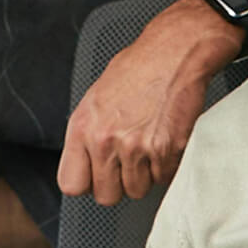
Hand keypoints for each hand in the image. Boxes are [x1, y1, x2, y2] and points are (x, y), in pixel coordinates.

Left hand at [57, 0, 239, 205]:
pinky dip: (168, 165)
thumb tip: (86, 164)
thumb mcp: (96, 98)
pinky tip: (166, 138)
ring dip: (146, 173)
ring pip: (138, 190)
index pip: (72, 184)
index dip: (88, 183)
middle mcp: (105, 140)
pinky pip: (164, 178)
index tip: (98, 176)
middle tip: (129, 160)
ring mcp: (136, 148)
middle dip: (120, 182)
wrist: (175, 51)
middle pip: (107, 196)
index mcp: (82, 127)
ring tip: (149, 142)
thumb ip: (88, 134)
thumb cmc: (139, 68)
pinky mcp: (166, 150)